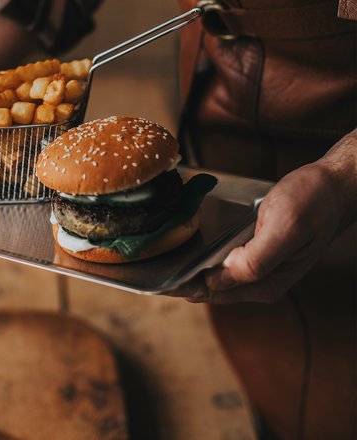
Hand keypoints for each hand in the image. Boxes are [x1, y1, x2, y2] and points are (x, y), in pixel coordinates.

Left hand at [167, 134, 355, 303]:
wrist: (333, 187)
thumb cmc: (311, 203)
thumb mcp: (284, 227)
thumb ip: (257, 258)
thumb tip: (222, 276)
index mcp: (265, 283)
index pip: (213, 291)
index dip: (181, 286)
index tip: (152, 280)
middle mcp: (261, 283)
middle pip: (210, 289)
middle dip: (179, 282)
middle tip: (146, 271)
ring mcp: (260, 270)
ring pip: (215, 278)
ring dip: (188, 273)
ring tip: (158, 264)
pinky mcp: (258, 255)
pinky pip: (224, 264)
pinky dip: (203, 261)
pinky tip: (186, 253)